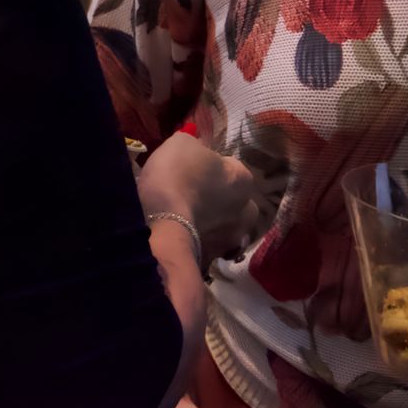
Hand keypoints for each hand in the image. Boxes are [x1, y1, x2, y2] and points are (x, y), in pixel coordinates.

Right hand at [137, 132, 260, 263]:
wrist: (161, 228)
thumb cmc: (175, 177)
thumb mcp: (181, 144)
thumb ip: (194, 147)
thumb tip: (195, 150)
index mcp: (243, 180)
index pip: (232, 170)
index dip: (212, 169)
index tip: (192, 172)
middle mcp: (246, 212)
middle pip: (233, 204)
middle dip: (218, 202)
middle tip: (190, 198)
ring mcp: (231, 242)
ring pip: (221, 230)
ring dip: (208, 227)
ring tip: (182, 223)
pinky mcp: (211, 263)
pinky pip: (204, 251)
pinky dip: (194, 247)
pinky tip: (177, 241)